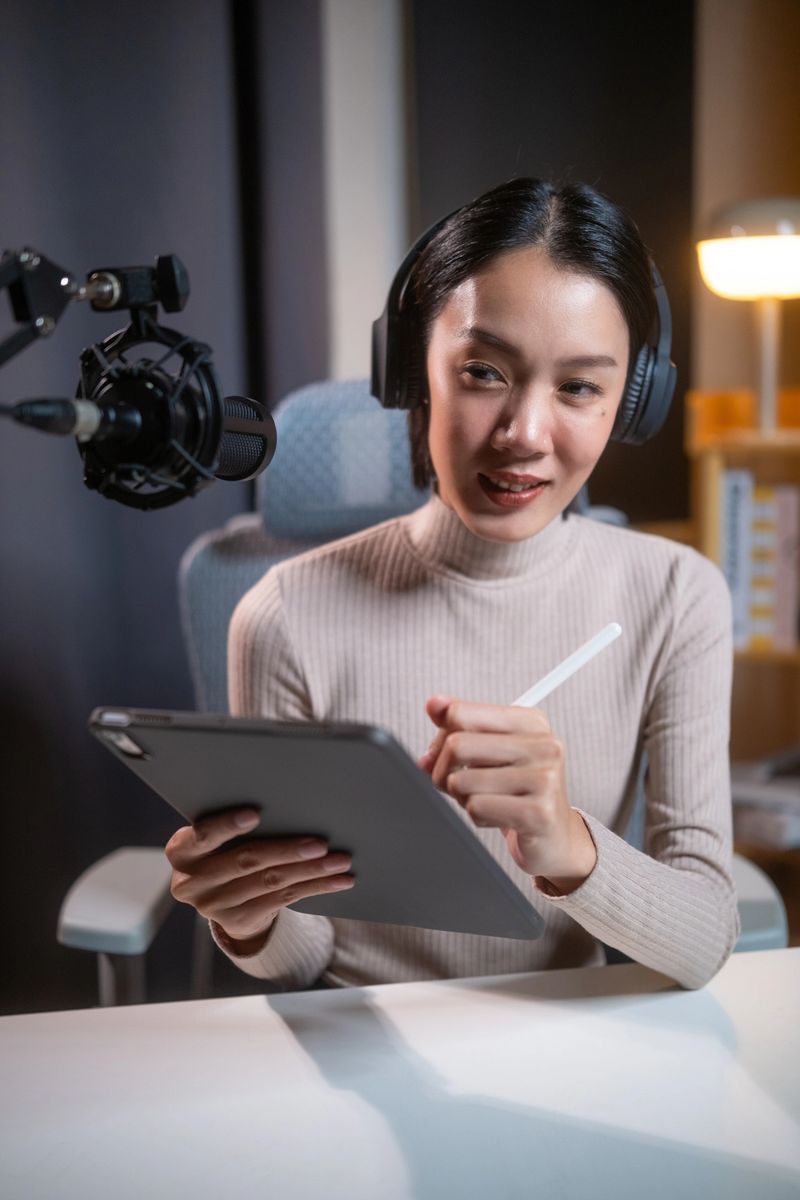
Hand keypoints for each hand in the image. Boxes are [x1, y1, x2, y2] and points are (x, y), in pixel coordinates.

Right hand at [165, 808, 354, 953]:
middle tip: (321, 843)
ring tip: (340, 860)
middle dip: (287, 851)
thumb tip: (287, 804)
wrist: (223, 896)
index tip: (255, 814)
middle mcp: (191, 882)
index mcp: (181, 851)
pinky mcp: (238, 921)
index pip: (203, 836)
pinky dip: (316, 887)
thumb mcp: (219, 837)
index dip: (227, 826)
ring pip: (270, 883)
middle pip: (246, 861)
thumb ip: (235, 825)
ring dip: (311, 871)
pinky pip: (283, 900)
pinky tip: (339, 880)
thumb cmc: (226, 847)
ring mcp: (213, 906)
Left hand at [418, 696, 595, 893]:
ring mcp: (544, 779)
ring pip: (462, 781)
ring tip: (485, 799)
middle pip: (457, 745)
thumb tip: (434, 704)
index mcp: (531, 721)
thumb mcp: (489, 749)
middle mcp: (543, 745)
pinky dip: (476, 816)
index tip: (445, 754)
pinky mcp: (537, 813)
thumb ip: (460, 724)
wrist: (554, 836)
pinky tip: (497, 816)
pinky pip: (476, 808)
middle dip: (443, 770)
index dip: (441, 737)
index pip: (460, 713)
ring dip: (462, 797)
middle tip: (456, 783)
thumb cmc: (516, 788)